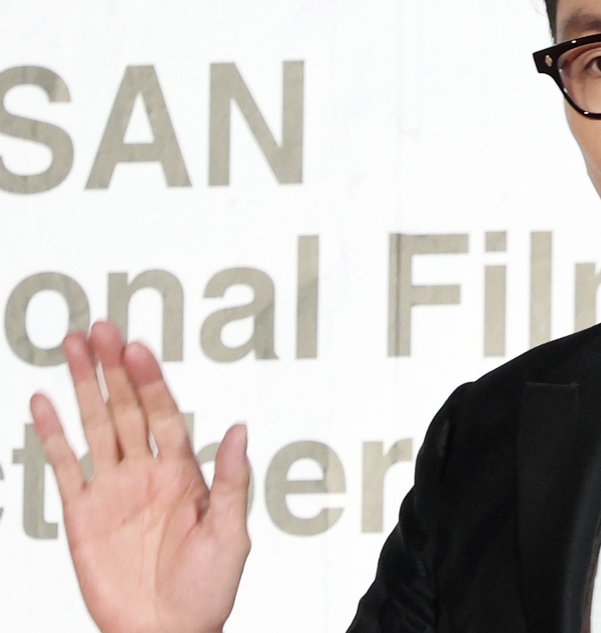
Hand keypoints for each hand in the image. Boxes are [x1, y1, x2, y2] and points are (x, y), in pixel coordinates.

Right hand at [29, 322, 250, 632]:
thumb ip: (230, 481)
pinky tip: (43, 402)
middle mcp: (146, 473)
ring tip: (73, 346)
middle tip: (101, 329)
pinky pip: (65, 466)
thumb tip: (239, 429)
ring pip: (96, 426)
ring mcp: (112, 490)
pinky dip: (52, 434)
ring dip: (83, 387)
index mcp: (184, 473)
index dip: (151, 380)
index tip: (137, 348)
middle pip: (127, 409)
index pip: (165, 414)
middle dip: (114, 369)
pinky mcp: (81, 515)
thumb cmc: (208, 589)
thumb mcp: (232, 532)